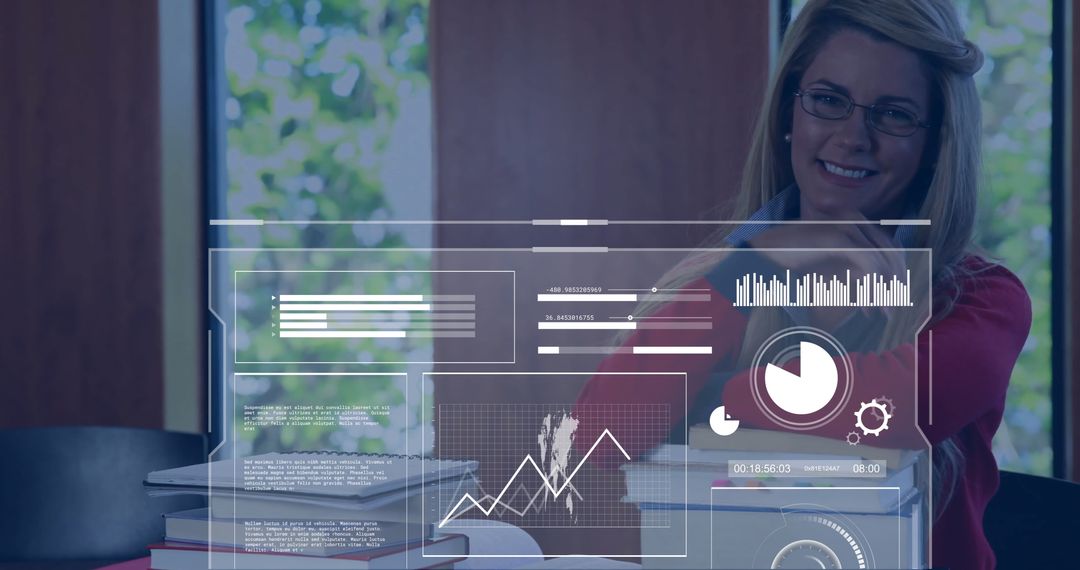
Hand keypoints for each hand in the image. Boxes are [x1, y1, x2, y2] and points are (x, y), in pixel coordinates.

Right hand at [744, 212, 908, 329]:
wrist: (760, 252)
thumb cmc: (787, 258)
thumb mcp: (823, 260)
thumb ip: (847, 264)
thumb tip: (872, 281)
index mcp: (851, 218)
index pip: (886, 243)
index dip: (894, 270)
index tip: (893, 295)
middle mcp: (853, 217)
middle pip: (890, 250)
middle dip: (896, 281)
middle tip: (893, 308)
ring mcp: (846, 225)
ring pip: (882, 259)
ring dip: (885, 289)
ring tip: (883, 312)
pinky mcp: (838, 239)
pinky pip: (868, 264)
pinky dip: (872, 287)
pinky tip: (867, 307)